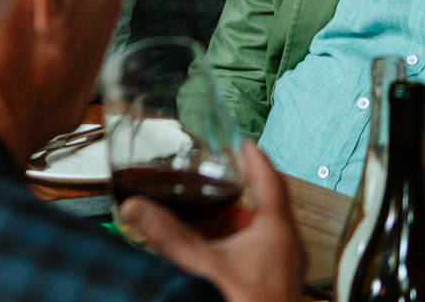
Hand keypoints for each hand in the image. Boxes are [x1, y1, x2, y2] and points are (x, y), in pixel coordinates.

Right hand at [119, 141, 304, 301]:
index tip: (244, 143)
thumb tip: (138, 209)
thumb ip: (170, 236)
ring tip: (208, 220)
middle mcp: (286, 245)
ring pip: (260, 231)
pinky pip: (258, 252)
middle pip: (264, 205)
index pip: (271, 179)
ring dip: (234, 222)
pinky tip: (216, 254)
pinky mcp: (275, 281)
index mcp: (276, 230)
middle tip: (214, 183)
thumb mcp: (204, 264)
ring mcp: (283, 265)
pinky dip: (237, 245)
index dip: (255, 158)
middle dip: (235, 194)